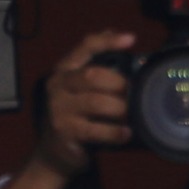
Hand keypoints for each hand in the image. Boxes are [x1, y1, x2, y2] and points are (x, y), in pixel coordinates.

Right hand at [36, 30, 136, 174]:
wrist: (55, 150)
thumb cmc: (77, 113)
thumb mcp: (84, 87)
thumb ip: (102, 64)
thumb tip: (127, 39)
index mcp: (65, 69)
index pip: (85, 47)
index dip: (108, 41)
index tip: (131, 40)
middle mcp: (58, 85)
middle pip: (91, 75)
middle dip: (117, 83)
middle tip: (133, 92)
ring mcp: (59, 109)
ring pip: (94, 102)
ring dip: (118, 107)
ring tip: (131, 113)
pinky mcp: (64, 132)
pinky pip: (93, 130)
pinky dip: (113, 132)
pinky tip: (126, 133)